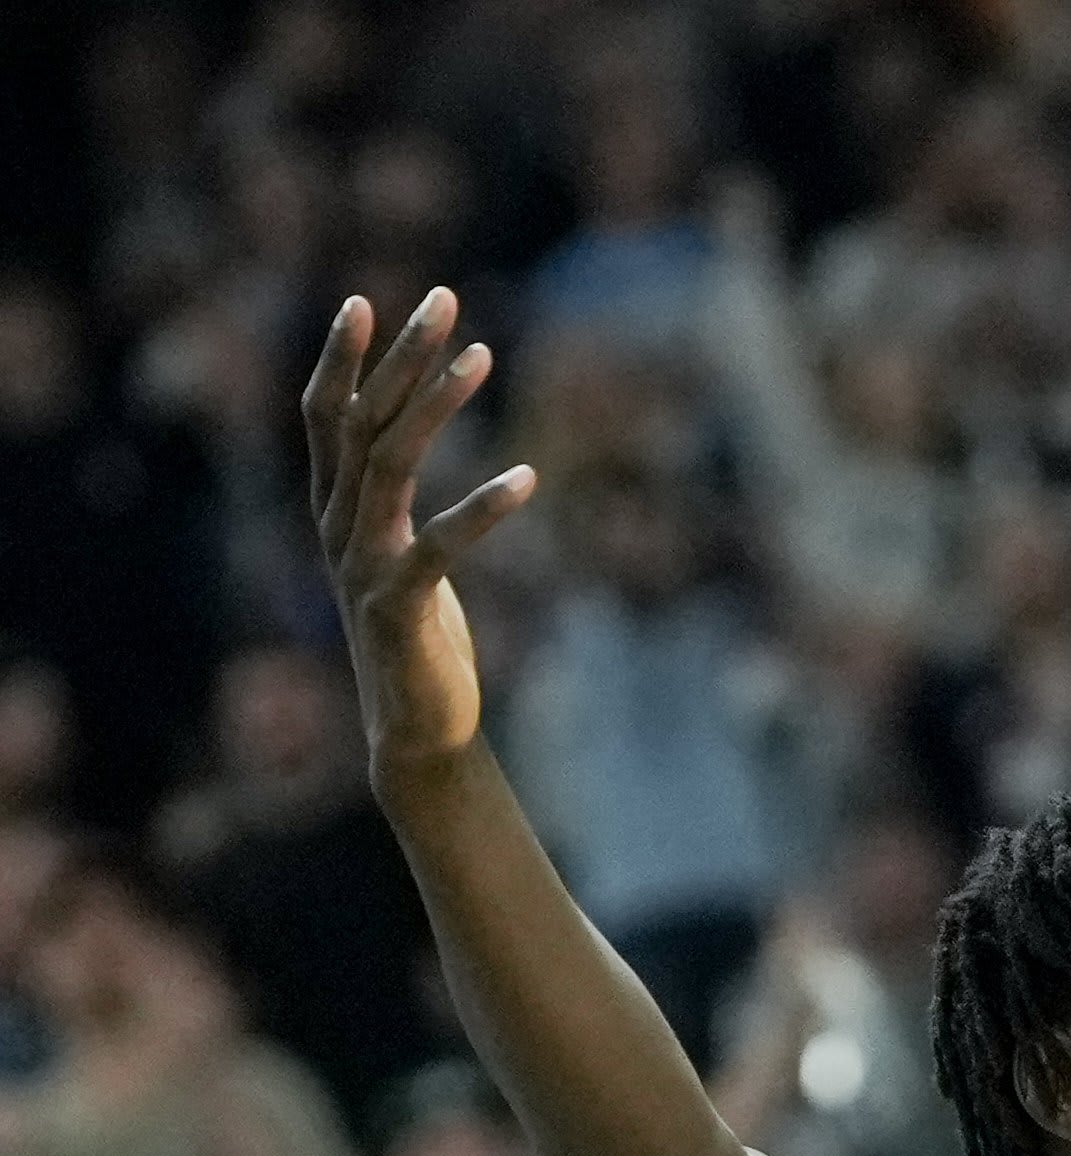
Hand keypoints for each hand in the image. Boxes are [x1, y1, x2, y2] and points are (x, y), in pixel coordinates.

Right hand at [299, 288, 537, 785]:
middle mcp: (337, 527)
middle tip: (444, 298)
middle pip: (362, 420)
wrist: (415, 728)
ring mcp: (362, 565)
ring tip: (482, 355)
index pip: (327, 416)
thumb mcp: (399, 551)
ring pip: (391, 463)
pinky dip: (483, 508)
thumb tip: (408, 433)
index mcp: (336, 509)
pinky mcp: (399, 606)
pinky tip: (527, 477)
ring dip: (438, 403)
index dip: (342, 358)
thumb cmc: (418, 636)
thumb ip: (391, 496)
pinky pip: (439, 544)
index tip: (368, 300)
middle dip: (402, 355)